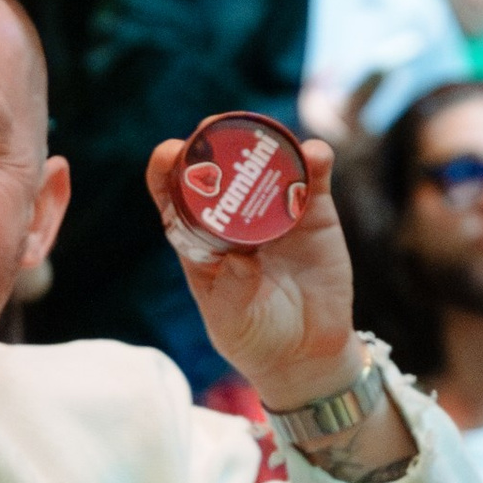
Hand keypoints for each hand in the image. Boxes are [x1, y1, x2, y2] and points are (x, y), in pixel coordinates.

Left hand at [147, 133, 357, 408]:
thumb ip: (231, 290)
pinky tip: (314, 153)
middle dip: (214, 142)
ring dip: (265, 141)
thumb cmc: (256, 338)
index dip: (167, 169)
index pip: (174, 195)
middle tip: (214, 129)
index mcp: (200, 240)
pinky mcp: (315, 214)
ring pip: (267, 164)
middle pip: (220, 168)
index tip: (169, 153)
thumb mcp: (231, 320)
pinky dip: (315, 159)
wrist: (307, 354)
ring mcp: (276, 212)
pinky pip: (314, 178)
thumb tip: (238, 257)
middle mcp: (236, 218)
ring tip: (262, 132)